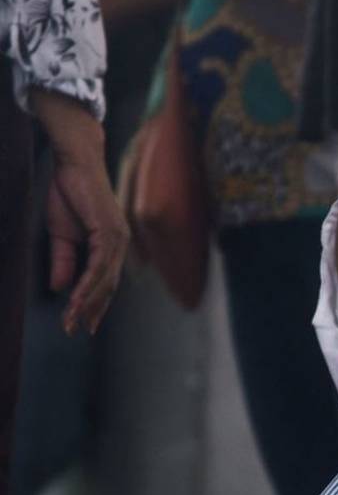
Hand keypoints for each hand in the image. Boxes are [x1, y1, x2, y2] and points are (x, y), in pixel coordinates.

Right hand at [31, 91, 129, 335]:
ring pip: (104, 279)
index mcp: (111, 245)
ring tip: (72, 320)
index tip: (84, 324)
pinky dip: (87, 284)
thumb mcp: (62, 234)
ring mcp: (117, 237)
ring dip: (88, 302)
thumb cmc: (69, 194)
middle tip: (78, 330)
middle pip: (108, 285)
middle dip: (93, 309)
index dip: (96, 303)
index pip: (105, 281)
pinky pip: (98, 265)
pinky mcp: (108, 230)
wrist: (73, 164)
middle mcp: (119, 243)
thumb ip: (65, 261)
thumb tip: (61, 288)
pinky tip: (76, 299)